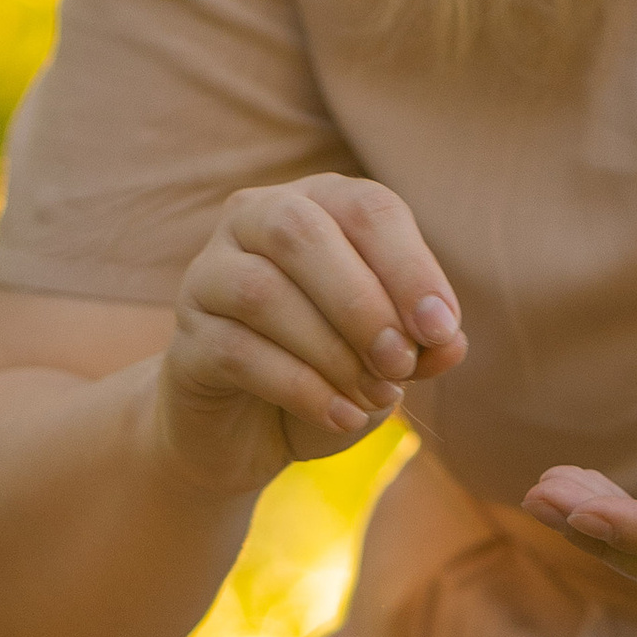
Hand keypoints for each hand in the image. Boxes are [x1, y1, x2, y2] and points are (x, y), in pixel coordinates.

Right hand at [157, 174, 467, 490]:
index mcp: (317, 204)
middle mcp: (253, 220)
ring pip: (261, 291)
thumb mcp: (386, 361)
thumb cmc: (327, 374)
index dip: (410, 267)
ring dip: (330, 350)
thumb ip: (420, 345)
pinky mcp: (186, 337)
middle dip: (361, 302)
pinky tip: (341, 417)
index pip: (366, 208)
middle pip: (300, 233)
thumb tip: (450, 343)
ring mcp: (208, 275)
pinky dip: (300, 388)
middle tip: (400, 363)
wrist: (246, 433)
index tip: (440, 330)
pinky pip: (237, 351)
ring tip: (372, 397)